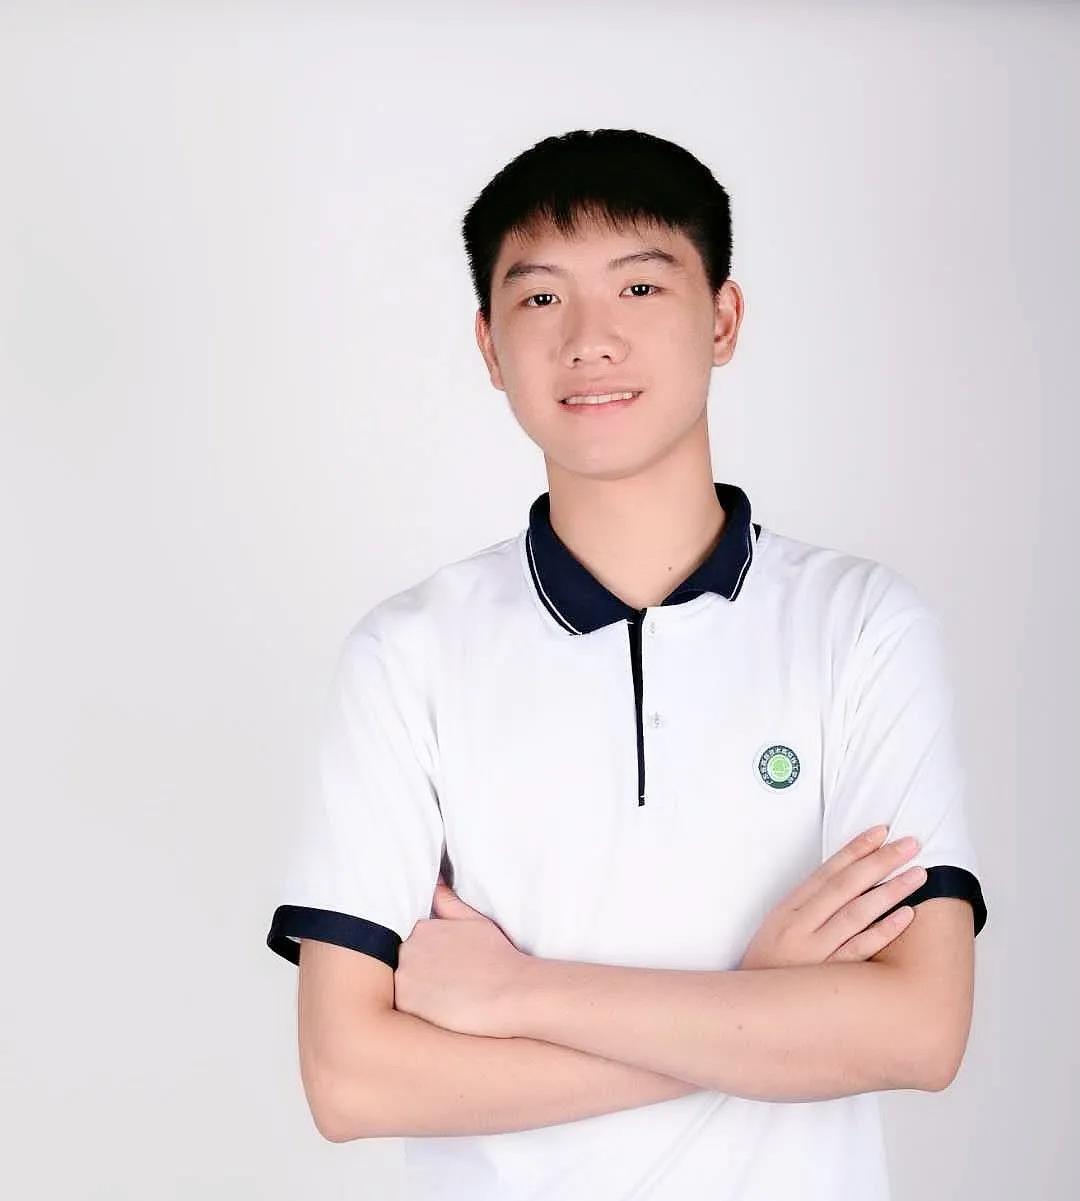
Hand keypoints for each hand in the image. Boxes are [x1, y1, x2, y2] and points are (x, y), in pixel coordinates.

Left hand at [394, 877, 528, 1037]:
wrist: (511, 993)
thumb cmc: (498, 957)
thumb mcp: (474, 921)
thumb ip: (448, 901)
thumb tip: (435, 881)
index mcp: (421, 928)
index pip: (410, 942)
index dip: (427, 958)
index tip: (446, 968)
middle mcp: (407, 948)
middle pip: (403, 963)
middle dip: (419, 973)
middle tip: (448, 985)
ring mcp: (403, 976)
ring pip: (401, 986)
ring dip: (416, 993)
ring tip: (446, 1000)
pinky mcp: (405, 1004)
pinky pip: (401, 1008)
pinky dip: (416, 1011)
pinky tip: (441, 1013)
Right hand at [737, 825, 926, 968]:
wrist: (751, 1011)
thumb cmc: (770, 967)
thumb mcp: (778, 928)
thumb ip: (808, 906)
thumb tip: (845, 879)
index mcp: (788, 910)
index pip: (828, 871)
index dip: (855, 849)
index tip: (881, 831)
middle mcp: (801, 926)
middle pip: (847, 885)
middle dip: (880, 861)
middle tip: (910, 843)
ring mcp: (816, 952)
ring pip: (858, 913)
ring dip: (890, 890)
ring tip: (917, 874)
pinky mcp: (830, 978)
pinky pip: (861, 949)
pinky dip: (885, 930)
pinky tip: (906, 915)